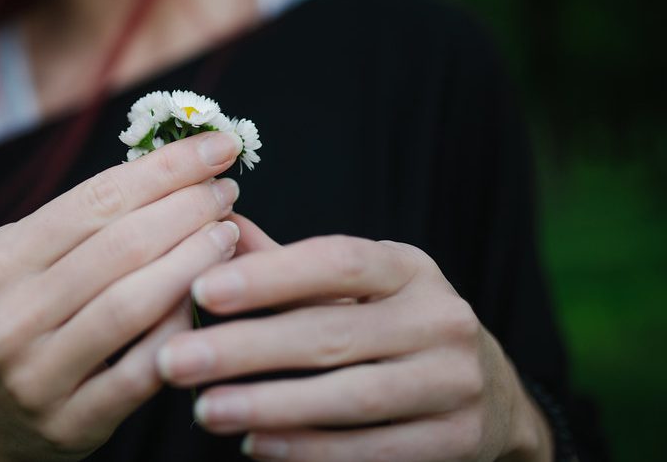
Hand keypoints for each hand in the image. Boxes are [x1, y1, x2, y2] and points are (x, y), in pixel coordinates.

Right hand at [0, 132, 243, 461]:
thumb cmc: (22, 319)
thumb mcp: (24, 264)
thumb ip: (82, 222)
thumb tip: (172, 163)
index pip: (96, 198)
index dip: (166, 168)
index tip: (217, 144)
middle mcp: (9, 316)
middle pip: (120, 246)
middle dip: (187, 208)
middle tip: (227, 189)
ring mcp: (36, 375)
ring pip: (132, 305)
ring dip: (193, 260)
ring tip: (228, 233)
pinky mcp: (71, 422)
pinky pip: (141, 370)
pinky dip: (180, 328)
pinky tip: (209, 298)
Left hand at [156, 215, 552, 461]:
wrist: (490, 392)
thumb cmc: (394, 324)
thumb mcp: (355, 285)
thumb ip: (284, 263)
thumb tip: (216, 226)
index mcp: (409, 268)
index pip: (337, 261)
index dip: (269, 275)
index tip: (201, 289)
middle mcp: (440, 319)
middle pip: (332, 333)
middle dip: (245, 349)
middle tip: (175, 360)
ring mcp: (455, 383)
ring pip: (351, 397)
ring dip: (270, 406)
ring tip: (205, 409)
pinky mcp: (457, 440)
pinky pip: (372, 449)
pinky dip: (309, 449)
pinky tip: (255, 444)